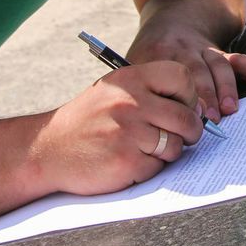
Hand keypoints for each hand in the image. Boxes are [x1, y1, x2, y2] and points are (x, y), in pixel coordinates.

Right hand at [33, 61, 203, 195]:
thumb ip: (150, 93)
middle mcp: (130, 102)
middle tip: (182, 137)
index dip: (189, 95)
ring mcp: (128, 132)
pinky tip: (130, 161)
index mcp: (130, 79)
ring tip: (147, 149)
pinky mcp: (126, 160)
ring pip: (175, 145)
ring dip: (168, 152)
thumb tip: (198, 107)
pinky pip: (158, 167)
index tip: (182, 107)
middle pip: (186, 117)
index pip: (181, 76)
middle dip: (190, 132)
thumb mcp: (113, 92)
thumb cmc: (87, 121)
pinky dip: (149, 168)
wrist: (47, 149)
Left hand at [126, 25, 245, 125]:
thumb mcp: (133, 63)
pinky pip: (237, 58)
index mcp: (157, 54)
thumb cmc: (150, 54)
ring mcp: (203, 50)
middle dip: (204, 96)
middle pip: (195, 72)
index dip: (175, 97)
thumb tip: (139, 124)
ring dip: (224, 87)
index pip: (167, 77)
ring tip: (229, 109)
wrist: (170, 22)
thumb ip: (136, 88)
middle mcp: (182, 50)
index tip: (182, 117)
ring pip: (217, 65)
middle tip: (209, 120)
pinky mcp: (219, 52)